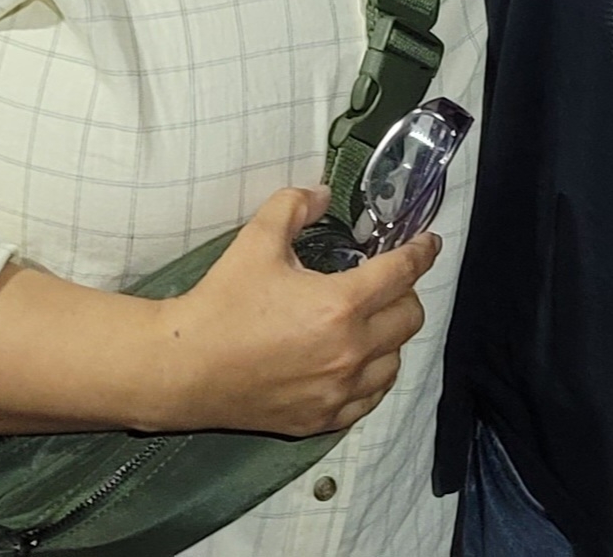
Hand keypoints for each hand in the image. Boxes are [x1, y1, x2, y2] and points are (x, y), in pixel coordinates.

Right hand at [149, 188, 437, 436]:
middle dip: (404, 293)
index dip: (421, 252)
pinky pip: (369, 399)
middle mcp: (349, 352)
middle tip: (386, 281)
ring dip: (391, 338)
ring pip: (394, 362)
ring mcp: (337, 392)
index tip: (429, 243)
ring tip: (371, 321)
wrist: (183, 368)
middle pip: (408, 318)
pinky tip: (358, 363)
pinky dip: (373, 377)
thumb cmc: (223, 301)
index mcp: (341, 304)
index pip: (403, 273)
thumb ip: (296, 205)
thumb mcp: (259, 238)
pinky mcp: (320, 420)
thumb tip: (324, 193)